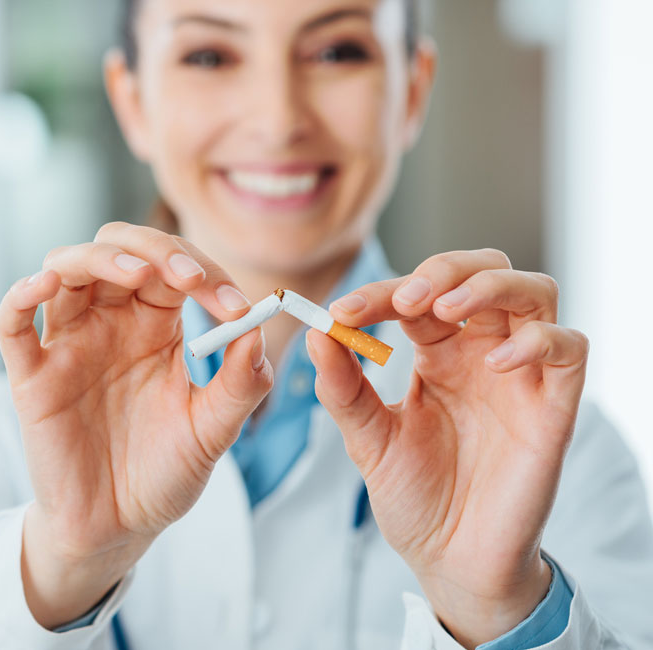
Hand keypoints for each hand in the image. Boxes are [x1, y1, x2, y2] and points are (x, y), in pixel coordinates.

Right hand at [0, 222, 272, 627]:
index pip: (173, 269)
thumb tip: (257, 329)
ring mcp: (66, 344)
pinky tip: (44, 284)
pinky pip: (12, 323)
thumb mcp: (212, 432)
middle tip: (191, 278)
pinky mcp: (30, 376)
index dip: (205, 272)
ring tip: (139, 273)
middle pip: (117, 249)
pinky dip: (20, 295)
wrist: (118, 528)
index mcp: (154, 326)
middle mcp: (109, 322)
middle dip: (156, 249)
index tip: (236, 306)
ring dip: (100, 258)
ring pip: (66, 268)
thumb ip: (238, 384)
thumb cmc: (164, 474)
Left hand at [309, 249, 586, 647]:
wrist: (450, 561)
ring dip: (490, 286)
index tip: (340, 312)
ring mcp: (521, 376)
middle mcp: (482, 354)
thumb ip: (343, 388)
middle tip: (404, 299)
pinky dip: (537, 341)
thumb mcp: (368, 440)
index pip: (416, 295)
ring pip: (534, 292)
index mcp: (437, 354)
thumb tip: (315, 333)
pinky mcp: (554, 408)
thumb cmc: (415, 498)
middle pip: (485, 270)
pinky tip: (497, 361)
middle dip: (444, 270)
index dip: (379, 293)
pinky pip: (569, 349)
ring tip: (447, 309)